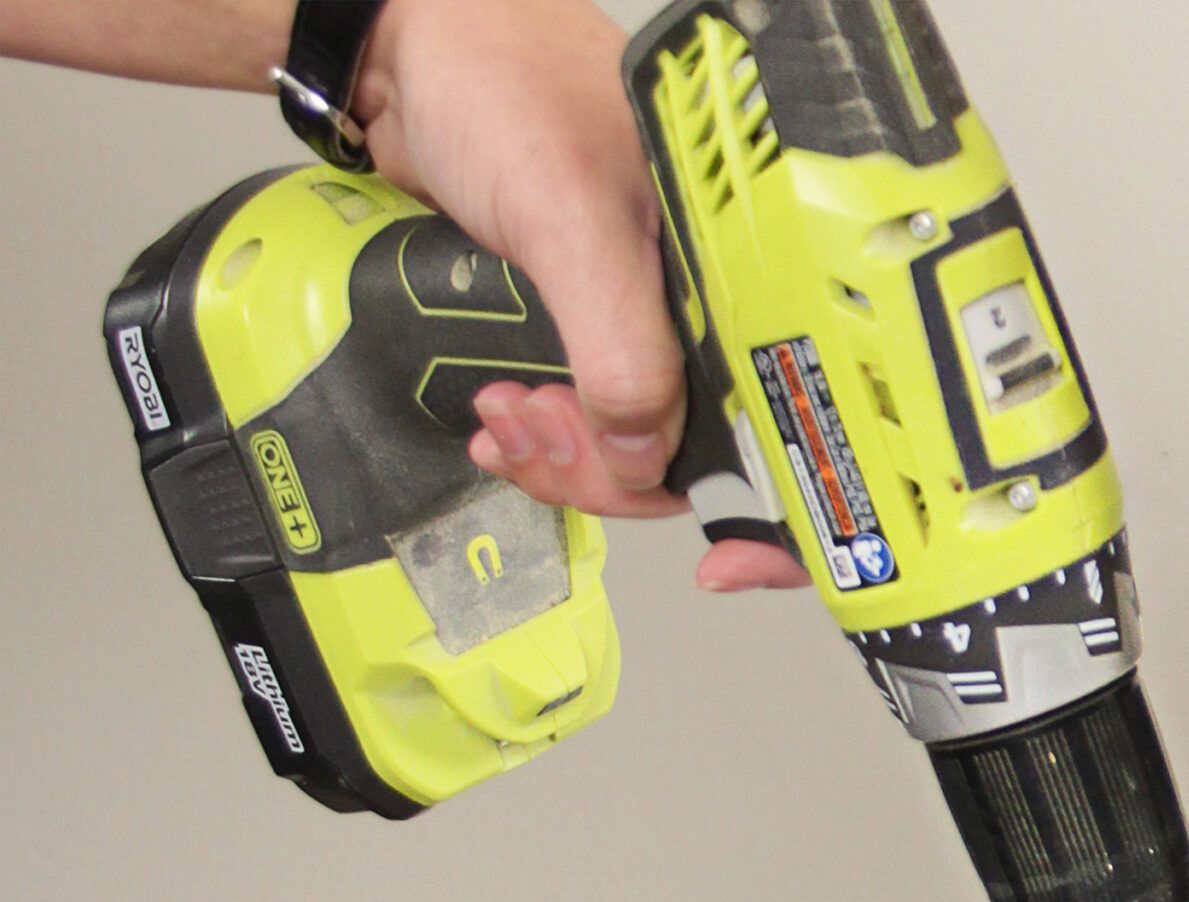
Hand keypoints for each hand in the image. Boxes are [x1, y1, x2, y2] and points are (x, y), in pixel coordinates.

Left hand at [355, 0, 805, 591]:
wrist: (400, 49)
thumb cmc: (498, 78)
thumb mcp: (568, 215)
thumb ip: (620, 345)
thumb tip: (647, 456)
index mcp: (739, 270)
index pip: (785, 413)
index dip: (772, 504)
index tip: (728, 559)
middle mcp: (701, 305)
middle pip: (697, 453)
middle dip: (615, 474)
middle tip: (545, 436)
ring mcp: (640, 321)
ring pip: (632, 449)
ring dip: (563, 460)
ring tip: (505, 416)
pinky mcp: (583, 331)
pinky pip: (582, 423)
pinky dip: (540, 439)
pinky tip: (501, 418)